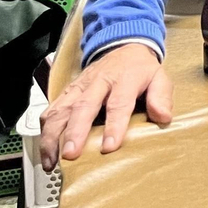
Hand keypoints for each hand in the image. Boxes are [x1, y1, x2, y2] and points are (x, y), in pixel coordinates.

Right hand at [38, 43, 172, 170]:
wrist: (123, 46)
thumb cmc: (141, 69)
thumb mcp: (159, 77)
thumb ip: (161, 96)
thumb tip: (163, 117)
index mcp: (123, 79)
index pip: (118, 103)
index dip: (114, 125)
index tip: (109, 147)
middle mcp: (97, 82)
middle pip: (83, 106)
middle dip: (75, 132)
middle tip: (70, 155)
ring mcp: (79, 87)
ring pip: (61, 109)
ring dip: (53, 136)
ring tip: (52, 161)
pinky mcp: (67, 92)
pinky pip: (51, 110)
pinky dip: (45, 131)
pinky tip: (45, 152)